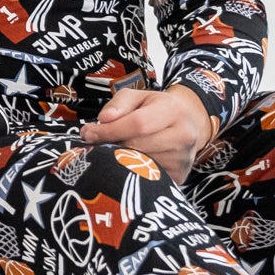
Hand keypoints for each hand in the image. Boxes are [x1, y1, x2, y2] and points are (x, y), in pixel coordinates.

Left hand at [80, 85, 213, 184]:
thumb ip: (118, 104)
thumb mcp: (137, 97)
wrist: (185, 125)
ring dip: (120, 159)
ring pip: (141, 164)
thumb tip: (104, 119)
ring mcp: (183, 158)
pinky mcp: (179, 176)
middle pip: (138, 146)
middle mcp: (184, 135)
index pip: (138, 124)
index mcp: (173, 110)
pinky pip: (147, 177)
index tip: (89, 133)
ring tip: (113, 151)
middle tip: (95, 144)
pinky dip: (132, 171)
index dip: (110, 130)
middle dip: (111, 145)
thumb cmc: (154, 109)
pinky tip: (126, 162)